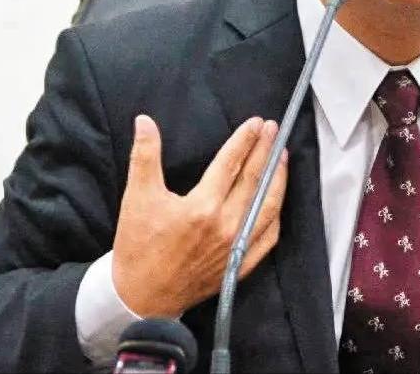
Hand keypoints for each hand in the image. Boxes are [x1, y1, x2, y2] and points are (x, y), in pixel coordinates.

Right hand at [112, 115, 287, 316]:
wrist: (141, 296)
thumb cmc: (139, 246)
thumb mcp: (137, 197)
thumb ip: (144, 155)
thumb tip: (144, 122)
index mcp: (202, 208)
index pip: (231, 164)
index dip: (245, 140)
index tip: (255, 123)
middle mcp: (225, 226)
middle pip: (254, 180)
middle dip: (265, 151)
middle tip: (273, 129)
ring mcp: (235, 247)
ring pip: (268, 207)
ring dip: (278, 179)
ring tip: (282, 157)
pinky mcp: (239, 265)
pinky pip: (267, 237)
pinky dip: (275, 215)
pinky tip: (277, 201)